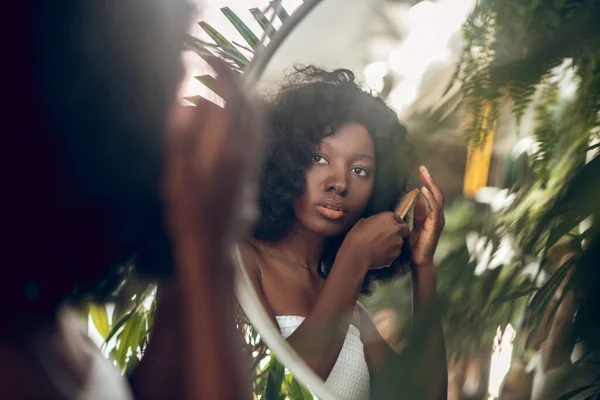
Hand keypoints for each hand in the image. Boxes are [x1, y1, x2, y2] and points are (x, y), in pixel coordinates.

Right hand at [163, 58, 261, 245]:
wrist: (212, 248)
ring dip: (242, 95)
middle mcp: (246, 153)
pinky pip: (256, 133)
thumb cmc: (188, 216)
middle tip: (214, 64)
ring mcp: (252, 162)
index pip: (231, 98)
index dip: (220, 72)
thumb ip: (180, 137)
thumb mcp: (176, 177)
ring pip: (256, 118)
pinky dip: (247, 114)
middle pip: (248, 104)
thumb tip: (185, 101)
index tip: (206, 57)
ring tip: (225, 83)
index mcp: (227, 149)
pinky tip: (236, 116)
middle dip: (233, 79)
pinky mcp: (253, 172)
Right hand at [340, 212, 409, 270]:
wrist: (357, 254)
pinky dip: (390, 253)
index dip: (394, 222)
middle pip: (403, 229)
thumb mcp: (363, 222)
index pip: (397, 218)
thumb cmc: (357, 236)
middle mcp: (396, 228)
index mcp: (388, 217)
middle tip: (389, 236)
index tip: (389, 226)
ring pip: (399, 241)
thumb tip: (376, 225)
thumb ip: (374, 221)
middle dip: (399, 231)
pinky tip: (380, 254)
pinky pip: (395, 252)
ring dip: (394, 243)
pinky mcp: (396, 254)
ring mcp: (398, 242)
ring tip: (382, 247)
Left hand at [409, 166, 444, 267]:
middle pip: (437, 193)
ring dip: (431, 185)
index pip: (432, 194)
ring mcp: (438, 220)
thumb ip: (419, 214)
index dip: (428, 182)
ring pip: (438, 198)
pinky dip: (430, 198)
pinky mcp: (435, 225)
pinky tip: (424, 190)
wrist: (419, 260)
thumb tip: (418, 201)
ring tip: (424, 175)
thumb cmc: (417, 245)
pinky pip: (434, 208)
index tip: (421, 171)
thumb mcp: (415, 226)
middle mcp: (438, 216)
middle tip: (422, 168)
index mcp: (433, 215)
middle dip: (430, 179)